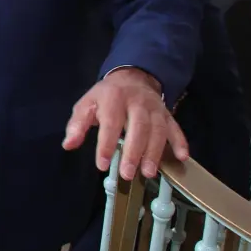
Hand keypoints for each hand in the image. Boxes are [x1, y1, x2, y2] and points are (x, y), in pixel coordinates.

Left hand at [63, 67, 187, 179]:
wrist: (132, 77)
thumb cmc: (106, 97)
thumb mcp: (87, 104)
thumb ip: (78, 124)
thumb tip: (68, 144)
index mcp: (113, 98)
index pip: (111, 122)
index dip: (107, 144)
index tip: (103, 164)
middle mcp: (137, 102)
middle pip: (138, 127)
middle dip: (133, 152)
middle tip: (128, 174)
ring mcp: (155, 108)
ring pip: (158, 129)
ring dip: (154, 152)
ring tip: (148, 172)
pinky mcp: (167, 114)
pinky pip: (176, 127)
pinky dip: (180, 142)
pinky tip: (181, 157)